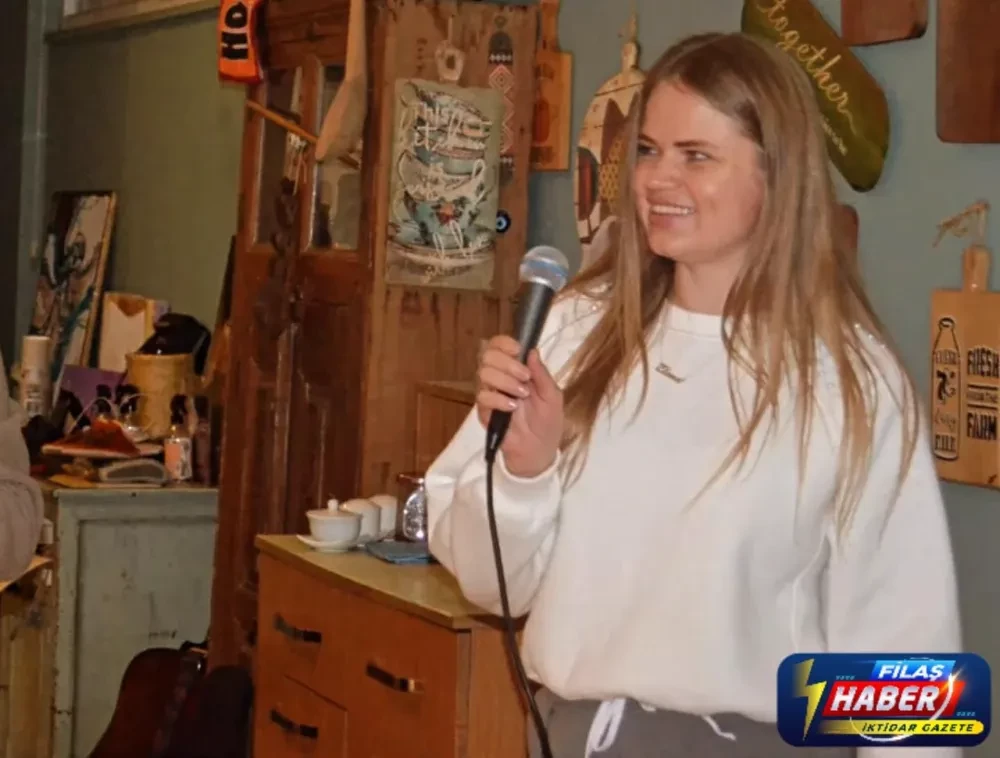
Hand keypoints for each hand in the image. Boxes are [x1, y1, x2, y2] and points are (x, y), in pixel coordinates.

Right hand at [476, 335, 562, 477]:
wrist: (538, 451)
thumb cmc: (547, 422)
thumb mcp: (552, 396)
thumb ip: (542, 374)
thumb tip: (532, 350)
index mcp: (516, 369)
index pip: (498, 345)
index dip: (504, 343)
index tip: (517, 350)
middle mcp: (499, 377)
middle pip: (487, 355)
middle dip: (507, 363)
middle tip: (525, 378)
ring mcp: (490, 393)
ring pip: (483, 373)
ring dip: (505, 381)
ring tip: (521, 395)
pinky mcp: (484, 411)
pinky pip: (482, 397)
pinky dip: (498, 400)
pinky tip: (512, 408)